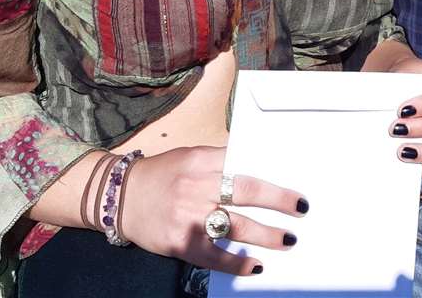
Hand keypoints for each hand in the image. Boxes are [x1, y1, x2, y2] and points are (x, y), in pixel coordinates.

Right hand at [122, 146, 308, 276]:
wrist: (120, 197)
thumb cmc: (162, 174)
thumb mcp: (190, 156)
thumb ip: (220, 161)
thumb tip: (257, 164)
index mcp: (201, 161)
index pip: (243, 166)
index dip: (270, 179)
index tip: (292, 187)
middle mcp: (196, 187)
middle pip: (246, 192)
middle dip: (278, 201)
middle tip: (301, 210)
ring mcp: (188, 217)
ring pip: (235, 226)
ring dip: (265, 235)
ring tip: (287, 240)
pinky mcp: (180, 243)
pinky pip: (214, 256)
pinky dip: (236, 263)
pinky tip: (255, 265)